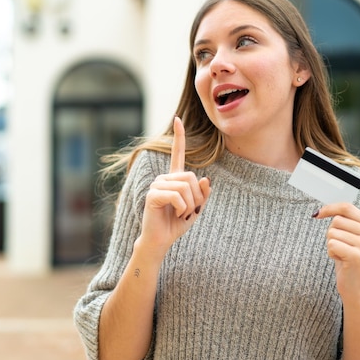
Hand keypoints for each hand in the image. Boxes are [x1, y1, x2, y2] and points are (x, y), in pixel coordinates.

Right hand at [139, 117, 210, 258]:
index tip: (178, 119)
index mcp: (174, 178)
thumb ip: (202, 194)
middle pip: (191, 177)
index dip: (179, 137)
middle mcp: (164, 178)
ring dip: (189, 205)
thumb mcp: (196, 208)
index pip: (177, 154)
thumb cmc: (176, 224)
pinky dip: (182, 208)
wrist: (161, 240)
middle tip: (188, 211)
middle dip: (196, 197)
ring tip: (181, 214)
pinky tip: (175, 214)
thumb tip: (206, 179)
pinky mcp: (153, 195)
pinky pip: (177, 196)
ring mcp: (157, 185)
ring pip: (186, 187)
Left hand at [314, 203, 359, 301]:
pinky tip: (341, 260)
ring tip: (342, 254)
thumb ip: (342, 219)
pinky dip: (331, 252)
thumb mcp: (348, 235)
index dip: (330, 208)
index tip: (318, 214)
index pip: (346, 207)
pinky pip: (331, 244)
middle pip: (337, 220)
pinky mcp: (356, 255)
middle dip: (332, 233)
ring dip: (331, 244)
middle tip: (341, 246)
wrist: (356, 285)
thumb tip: (319, 211)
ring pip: (332, 232)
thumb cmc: (348, 258)